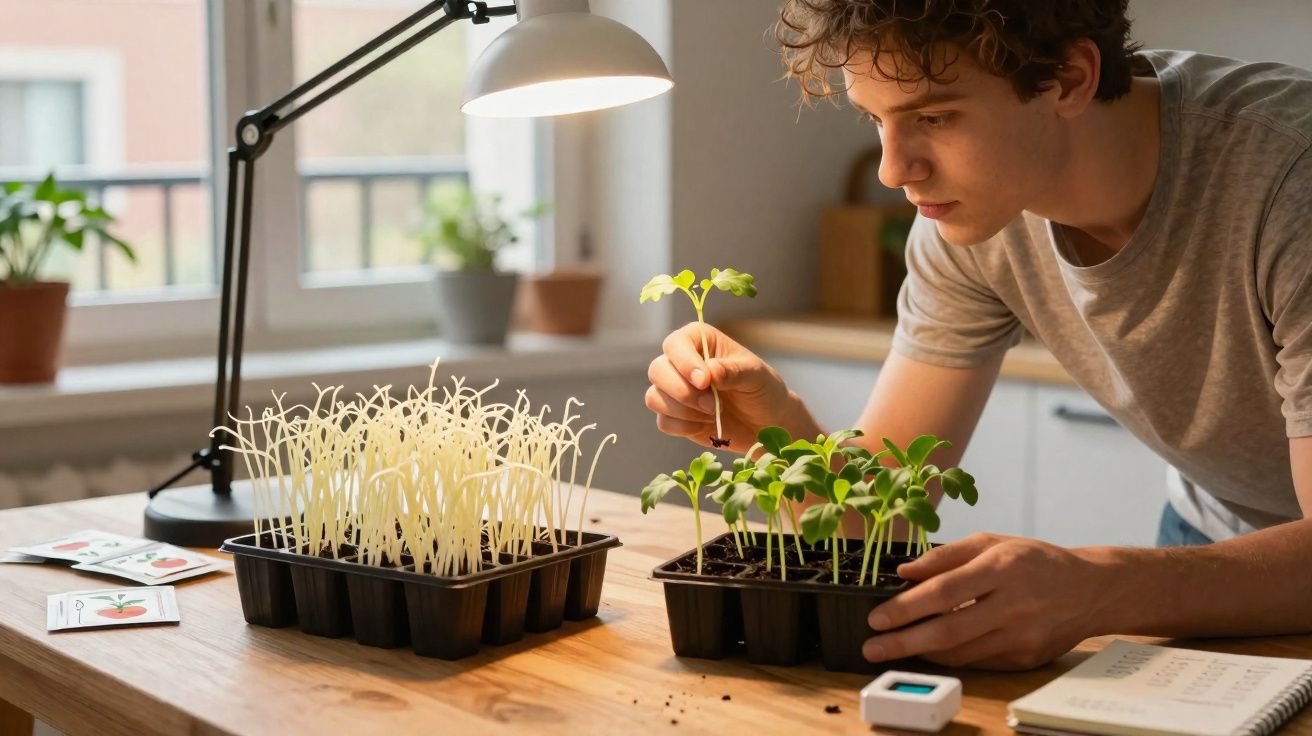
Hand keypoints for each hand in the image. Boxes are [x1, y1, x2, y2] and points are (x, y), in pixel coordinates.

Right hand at [645, 322, 801, 451]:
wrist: (766, 423)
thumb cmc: (762, 390)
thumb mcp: (755, 376)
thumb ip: (732, 371)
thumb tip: (709, 371)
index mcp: (699, 341)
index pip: (675, 344)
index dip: (684, 362)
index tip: (705, 381)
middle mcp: (681, 362)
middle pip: (657, 370)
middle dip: (683, 392)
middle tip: (712, 404)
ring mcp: (674, 390)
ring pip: (654, 398)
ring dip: (684, 411)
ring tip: (713, 413)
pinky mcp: (674, 416)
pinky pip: (663, 421)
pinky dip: (684, 427)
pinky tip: (705, 424)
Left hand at [862, 533, 1111, 669]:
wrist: (1091, 590)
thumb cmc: (1035, 560)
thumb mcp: (993, 543)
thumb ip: (946, 556)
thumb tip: (904, 572)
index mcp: (1001, 568)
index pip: (943, 592)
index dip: (906, 607)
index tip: (877, 618)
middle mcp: (1013, 605)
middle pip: (948, 630)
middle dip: (903, 642)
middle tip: (872, 647)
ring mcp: (1021, 636)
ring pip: (961, 652)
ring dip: (922, 652)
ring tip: (895, 647)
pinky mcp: (1026, 658)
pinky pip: (978, 661)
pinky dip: (950, 656)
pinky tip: (930, 650)